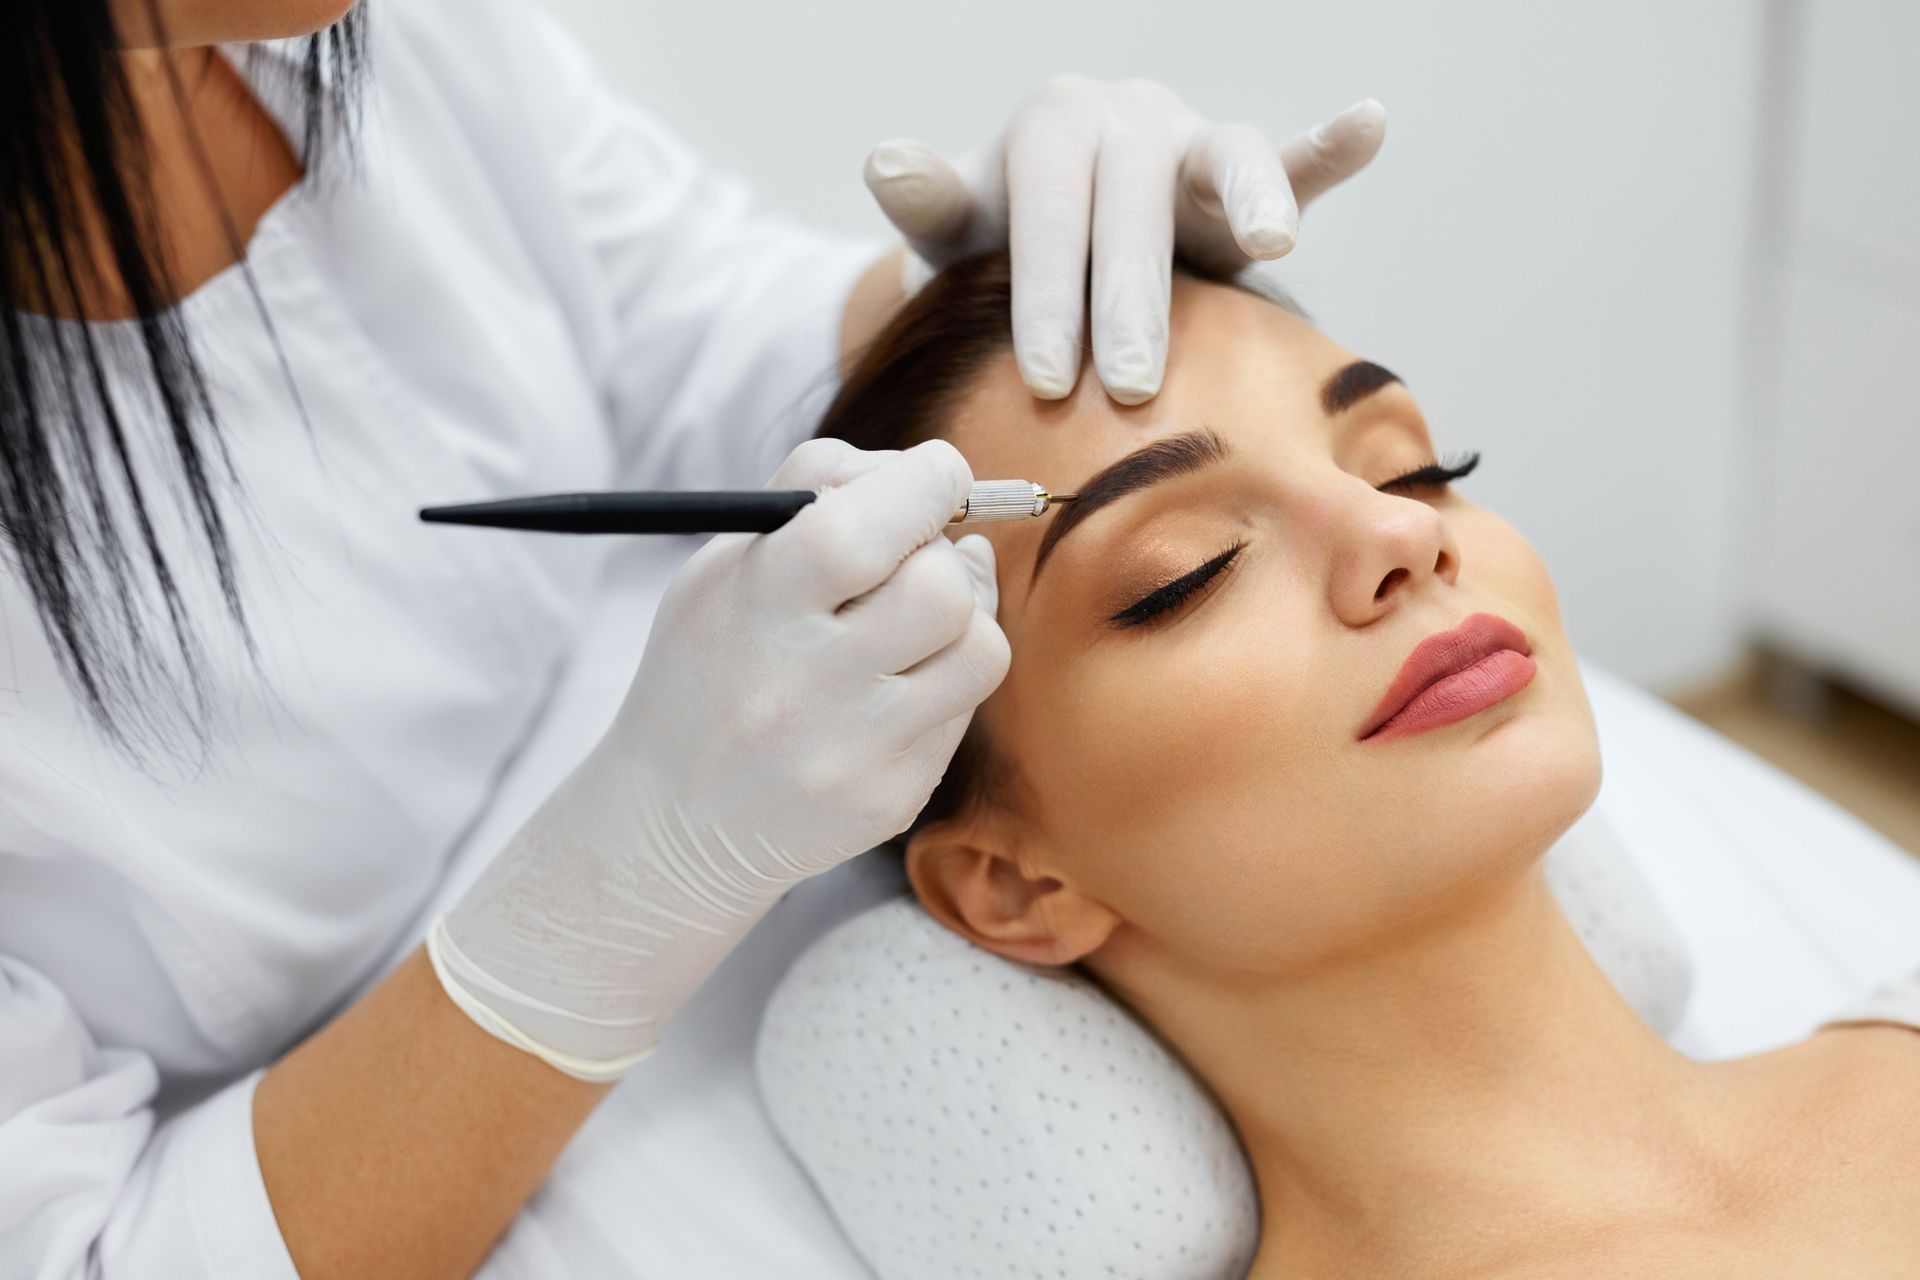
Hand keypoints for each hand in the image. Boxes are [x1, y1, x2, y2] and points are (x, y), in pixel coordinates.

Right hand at [432, 439, 1008, 1078]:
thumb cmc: (709, 668)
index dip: (927, 483)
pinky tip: (894, 685)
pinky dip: (943, 680)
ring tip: (915, 620)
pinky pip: (964, 712)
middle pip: (941, 587)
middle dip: (943, 551)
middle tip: (918, 553)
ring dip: (963, 617)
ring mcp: (853, 753)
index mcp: (752, 609)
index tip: (941, 471)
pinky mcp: (891, 801)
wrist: (673, 823)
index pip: (864, 530)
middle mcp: (803, 687)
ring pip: (981, 648)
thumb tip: (937, 481)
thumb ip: (815, 494)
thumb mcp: (723, 567)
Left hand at [864, 81, 1385, 404]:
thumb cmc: (999, 248)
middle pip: (1134, 207)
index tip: (1048, 381)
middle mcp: (1127, 120)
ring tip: (1266, 239)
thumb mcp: (957, 233)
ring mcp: (1191, 143)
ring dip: (1243, 201)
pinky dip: (1328, 149)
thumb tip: (887, 161)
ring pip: (1221, 162)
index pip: (1052, 214)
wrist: (1046, 241)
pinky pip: (1289, 157)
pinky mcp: (1242, 179)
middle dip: (1132, 299)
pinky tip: (1367, 125)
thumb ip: (929, 204)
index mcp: (1053, 127)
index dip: (1048, 295)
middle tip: (1132, 387)